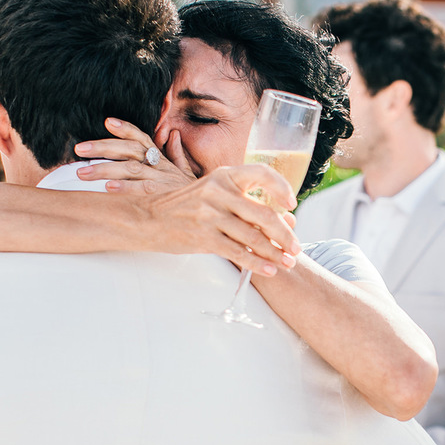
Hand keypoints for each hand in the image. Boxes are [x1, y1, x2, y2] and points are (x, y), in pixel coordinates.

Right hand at [74, 117, 300, 275]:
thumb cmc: (188, 207)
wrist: (148, 218)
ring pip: (253, 236)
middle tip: (297, 248)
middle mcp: (218, 191)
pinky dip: (256, 263)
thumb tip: (286, 220)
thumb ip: (246, 203)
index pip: (262, 174)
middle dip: (285, 235)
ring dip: (274, 252)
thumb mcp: (214, 193)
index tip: (291, 206)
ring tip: (287, 263)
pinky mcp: (203, 236)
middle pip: (263, 214)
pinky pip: (237, 252)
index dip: (281, 189)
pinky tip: (269, 270)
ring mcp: (210, 214)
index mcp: (225, 176)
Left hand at [75, 117, 194, 193]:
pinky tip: (107, 188)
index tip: (107, 122)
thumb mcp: (186, 173)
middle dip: (103, 147)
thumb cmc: (193, 195)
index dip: (126, 129)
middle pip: (130, 151)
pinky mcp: (164, 197)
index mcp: (163, 161)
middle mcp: (161, 167)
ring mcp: (162, 181)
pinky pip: (142, 190)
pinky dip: (125, 188)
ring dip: (105, 169)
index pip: (143, 139)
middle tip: (79, 149)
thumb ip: (176, 154)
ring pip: (131, 169)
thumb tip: (173, 134)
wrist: (212, 211)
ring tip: (81, 172)